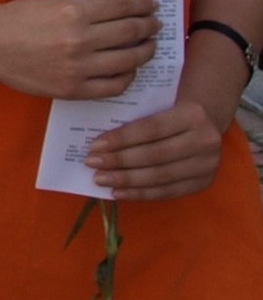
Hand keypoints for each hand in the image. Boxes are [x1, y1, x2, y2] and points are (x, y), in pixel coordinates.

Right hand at [0, 0, 159, 98]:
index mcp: (74, 12)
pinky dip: (128, 77)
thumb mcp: (52, 1)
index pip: (124, 7)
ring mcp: (77, 68)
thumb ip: (86, 5)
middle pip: (132, 32)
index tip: (151, 5)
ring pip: (129, 61)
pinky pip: (114, 86)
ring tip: (148, 47)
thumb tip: (120, 9)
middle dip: (149, 27)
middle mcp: (80, 40)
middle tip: (155, 25)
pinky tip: (128, 70)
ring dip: (145, 52)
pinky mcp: (72, 89)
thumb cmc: (17, 19)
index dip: (143, 5)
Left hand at [83, 101, 224, 199]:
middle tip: (92, 163)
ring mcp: (208, 164)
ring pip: (160, 176)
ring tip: (100, 179)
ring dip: (126, 180)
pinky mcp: (204, 183)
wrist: (204, 124)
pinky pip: (167, 192)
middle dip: (120, 161)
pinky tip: (118, 193)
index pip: (151, 128)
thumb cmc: (170, 112)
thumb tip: (98, 141)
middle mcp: (206, 140)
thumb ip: (135, 117)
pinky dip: (140, 194)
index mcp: (194, 114)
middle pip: (155, 155)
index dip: (121, 139)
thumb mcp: (158, 105)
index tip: (94, 146)